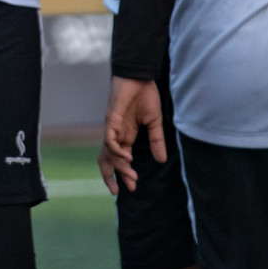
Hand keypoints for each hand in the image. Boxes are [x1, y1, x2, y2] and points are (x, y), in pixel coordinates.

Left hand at [99, 76, 165, 194]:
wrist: (140, 76)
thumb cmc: (145, 95)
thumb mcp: (154, 122)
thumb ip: (156, 140)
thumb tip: (160, 160)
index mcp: (125, 135)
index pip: (121, 159)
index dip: (124, 174)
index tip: (133, 188)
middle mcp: (116, 133)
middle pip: (107, 159)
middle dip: (110, 176)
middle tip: (118, 192)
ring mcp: (112, 127)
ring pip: (109, 152)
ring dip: (119, 166)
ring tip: (131, 176)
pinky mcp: (111, 118)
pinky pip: (110, 139)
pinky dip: (116, 150)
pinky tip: (127, 158)